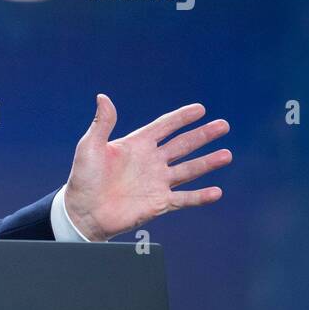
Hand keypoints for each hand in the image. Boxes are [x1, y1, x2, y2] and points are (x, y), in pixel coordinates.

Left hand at [62, 95, 230, 241]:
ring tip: (226, 155)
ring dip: (207, 163)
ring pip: (188, 170)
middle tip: (223, 125)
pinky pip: (184, 199)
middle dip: (203, 135)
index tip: (200, 109)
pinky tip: (217, 192)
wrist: (82, 212)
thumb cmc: (83, 178)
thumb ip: (102, 123)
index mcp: (136, 145)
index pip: (164, 127)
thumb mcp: (90, 147)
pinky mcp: (159, 203)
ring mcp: (157, 182)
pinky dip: (200, 197)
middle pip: (182, 145)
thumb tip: (102, 97)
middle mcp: (151, 162)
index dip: (181, 118)